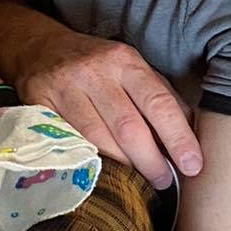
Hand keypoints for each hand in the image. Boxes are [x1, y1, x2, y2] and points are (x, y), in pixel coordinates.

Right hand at [17, 26, 199, 188]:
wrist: (40, 48)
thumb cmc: (97, 64)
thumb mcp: (131, 68)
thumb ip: (159, 96)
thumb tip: (189, 134)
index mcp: (124, 61)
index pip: (157, 103)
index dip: (178, 137)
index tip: (192, 165)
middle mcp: (94, 72)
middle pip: (127, 127)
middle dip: (150, 161)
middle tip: (164, 182)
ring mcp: (63, 88)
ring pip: (96, 139)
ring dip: (121, 167)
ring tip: (138, 182)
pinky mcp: (38, 104)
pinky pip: (67, 142)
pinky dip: (88, 161)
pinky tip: (102, 173)